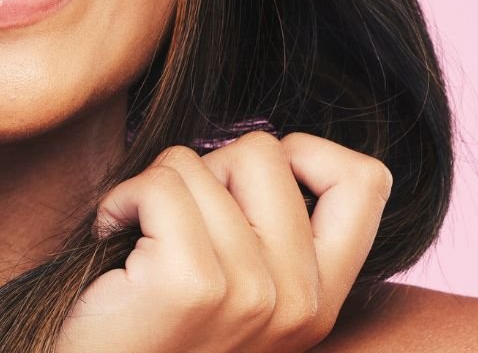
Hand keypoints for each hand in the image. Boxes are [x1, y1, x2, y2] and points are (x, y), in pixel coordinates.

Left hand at [52, 132, 392, 352]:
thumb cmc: (152, 328)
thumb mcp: (239, 289)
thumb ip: (272, 232)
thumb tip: (267, 147)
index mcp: (322, 301)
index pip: (366, 180)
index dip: (305, 154)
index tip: (246, 188)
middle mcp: (301, 302)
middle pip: (268, 151)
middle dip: (208, 167)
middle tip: (177, 224)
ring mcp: (252, 295)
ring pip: (198, 162)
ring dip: (153, 188)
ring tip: (141, 243)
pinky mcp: (192, 284)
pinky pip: (159, 183)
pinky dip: (120, 199)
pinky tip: (111, 237)